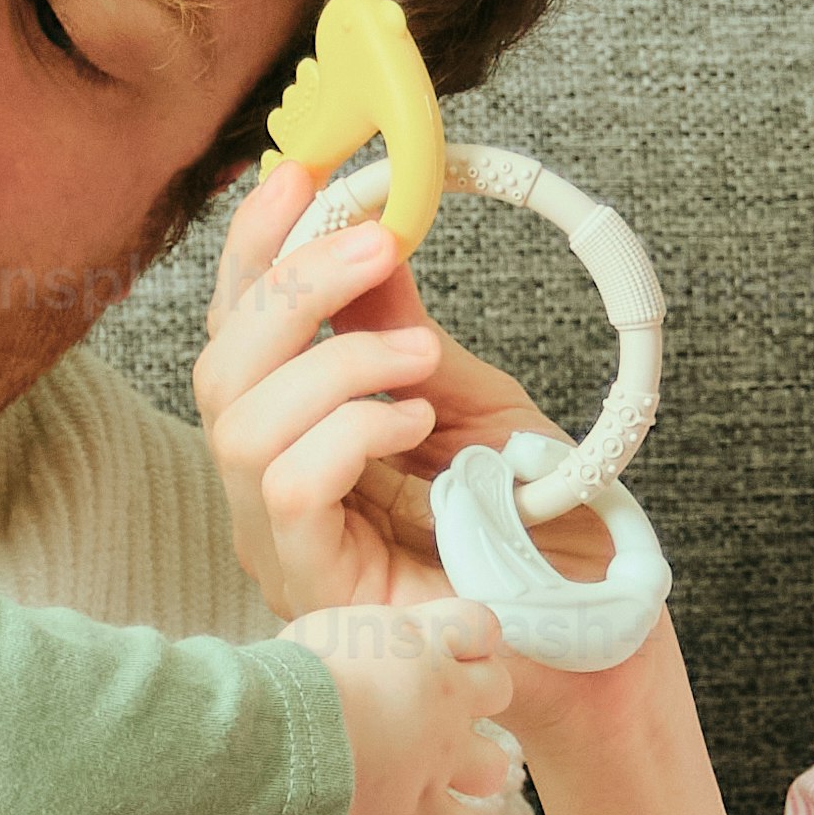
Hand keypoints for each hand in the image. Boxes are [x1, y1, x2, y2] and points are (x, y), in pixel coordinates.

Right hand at [185, 151, 617, 627]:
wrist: (594, 638)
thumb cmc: (536, 533)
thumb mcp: (470, 400)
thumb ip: (404, 331)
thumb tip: (369, 231)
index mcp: (298, 439)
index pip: (241, 334)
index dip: (256, 251)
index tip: (300, 175)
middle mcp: (270, 492)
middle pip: (218, 370)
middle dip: (288, 285)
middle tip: (376, 242)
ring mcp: (282, 546)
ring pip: (238, 426)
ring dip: (333, 360)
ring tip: (420, 359)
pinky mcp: (313, 588)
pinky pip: (286, 488)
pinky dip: (350, 430)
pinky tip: (415, 425)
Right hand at [296, 595, 523, 814]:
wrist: (284, 731)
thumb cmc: (290, 673)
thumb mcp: (327, 628)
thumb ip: (360, 638)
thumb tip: (348, 649)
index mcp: (422, 641)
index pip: (480, 625)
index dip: (470, 635)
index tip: (454, 642)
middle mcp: (444, 696)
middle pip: (499, 689)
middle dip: (480, 694)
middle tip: (448, 701)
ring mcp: (439, 756)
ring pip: (492, 765)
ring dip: (479, 768)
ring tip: (460, 771)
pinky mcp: (418, 807)